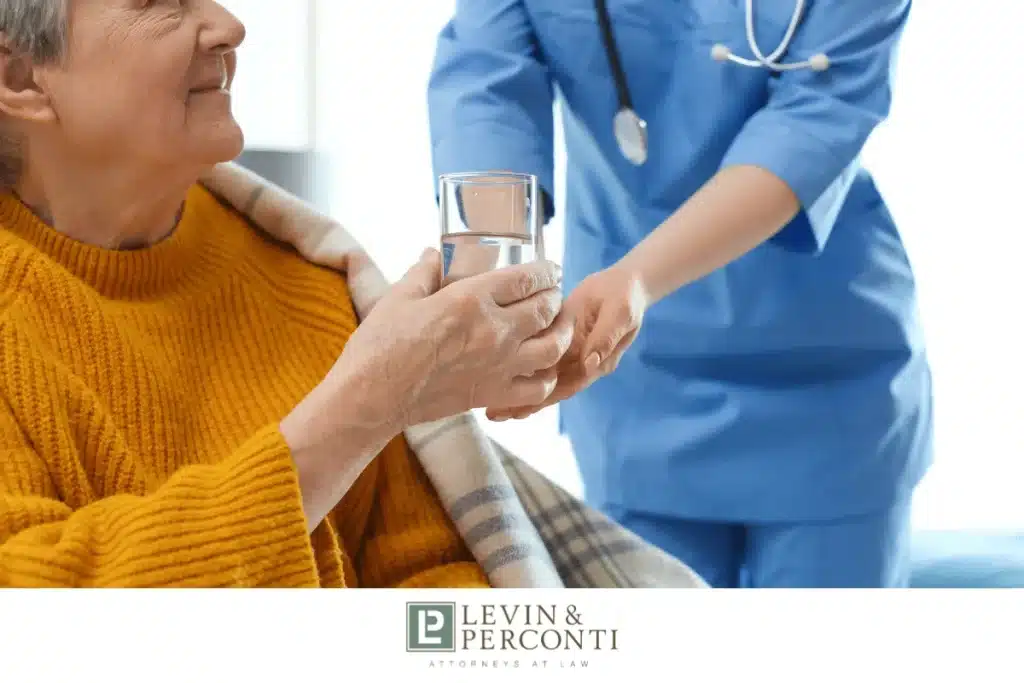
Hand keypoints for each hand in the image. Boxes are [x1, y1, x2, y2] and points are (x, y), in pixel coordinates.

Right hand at [326, 248, 571, 429]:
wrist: (373, 396)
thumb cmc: (381, 344)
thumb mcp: (400, 296)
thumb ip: (424, 272)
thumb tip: (433, 254)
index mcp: (471, 300)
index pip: (527, 278)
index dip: (546, 271)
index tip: (550, 269)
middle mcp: (494, 331)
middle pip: (546, 308)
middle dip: (554, 296)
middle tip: (552, 293)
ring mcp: (499, 366)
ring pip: (553, 347)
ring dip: (561, 333)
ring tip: (558, 326)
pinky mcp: (494, 394)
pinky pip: (538, 387)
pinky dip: (547, 376)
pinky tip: (541, 368)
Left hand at [486, 264, 647, 420]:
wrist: (626, 284)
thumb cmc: (624, 298)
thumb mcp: (620, 315)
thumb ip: (605, 339)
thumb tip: (590, 364)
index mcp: (595, 362)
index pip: (567, 386)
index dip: (544, 399)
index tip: (520, 411)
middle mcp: (580, 364)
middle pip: (551, 389)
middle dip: (525, 404)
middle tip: (496, 415)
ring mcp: (570, 353)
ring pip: (542, 378)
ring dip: (520, 392)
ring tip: (493, 407)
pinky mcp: (561, 340)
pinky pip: (540, 358)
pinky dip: (522, 368)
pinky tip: (501, 375)